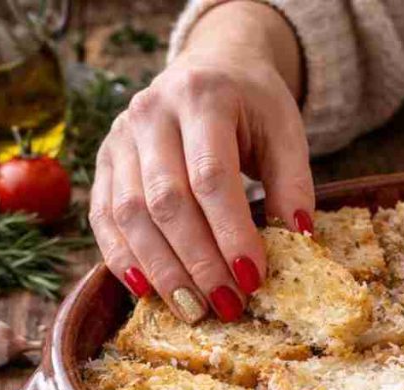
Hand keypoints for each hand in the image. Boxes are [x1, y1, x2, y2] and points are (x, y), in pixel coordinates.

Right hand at [89, 2, 310, 322]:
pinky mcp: (103, 160)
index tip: (252, 278)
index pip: (212, 176)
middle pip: (166, 201)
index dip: (231, 233)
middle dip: (197, 261)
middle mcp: (151, 113)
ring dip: (161, 270)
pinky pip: (103, 217)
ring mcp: (119, 136)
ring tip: (194, 310)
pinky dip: (122, 258)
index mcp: (203, 97)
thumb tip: (300, 238)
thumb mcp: (286, 131)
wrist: (211, 66)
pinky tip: (148, 292)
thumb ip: (294, 183)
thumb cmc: (254, 106)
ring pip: (129, 214)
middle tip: (226, 305)